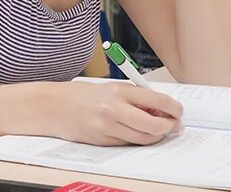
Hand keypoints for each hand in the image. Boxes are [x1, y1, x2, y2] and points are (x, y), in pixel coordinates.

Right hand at [50, 81, 183, 146]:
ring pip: (144, 138)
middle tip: (174, 125)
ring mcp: (108, 127)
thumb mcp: (109, 88)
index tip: (178, 112)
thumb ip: (132, 97)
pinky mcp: (103, 141)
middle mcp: (114, 109)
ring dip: (156, 136)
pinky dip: (138, 140)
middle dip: (169, 127)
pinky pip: (128, 143)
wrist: (52, 107)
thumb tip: (158, 109)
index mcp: (118, 91)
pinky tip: (137, 133)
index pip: (158, 101)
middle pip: (154, 124)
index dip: (174, 109)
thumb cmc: (79, 95)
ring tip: (158, 130)